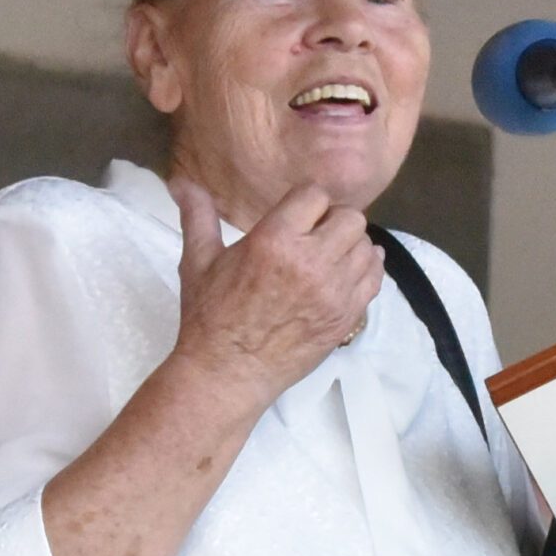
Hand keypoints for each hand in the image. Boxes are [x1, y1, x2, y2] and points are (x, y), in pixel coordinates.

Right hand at [171, 179, 381, 405]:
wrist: (228, 373)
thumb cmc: (209, 317)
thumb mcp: (198, 261)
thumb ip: (197, 216)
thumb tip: (180, 182)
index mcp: (274, 240)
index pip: (316, 195)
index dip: (308, 201)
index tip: (299, 214)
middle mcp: (310, 262)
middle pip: (350, 218)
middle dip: (334, 221)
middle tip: (317, 235)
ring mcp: (334, 292)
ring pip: (366, 247)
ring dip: (351, 245)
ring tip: (331, 255)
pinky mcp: (347, 316)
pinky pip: (374, 279)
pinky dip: (366, 270)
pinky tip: (348, 271)